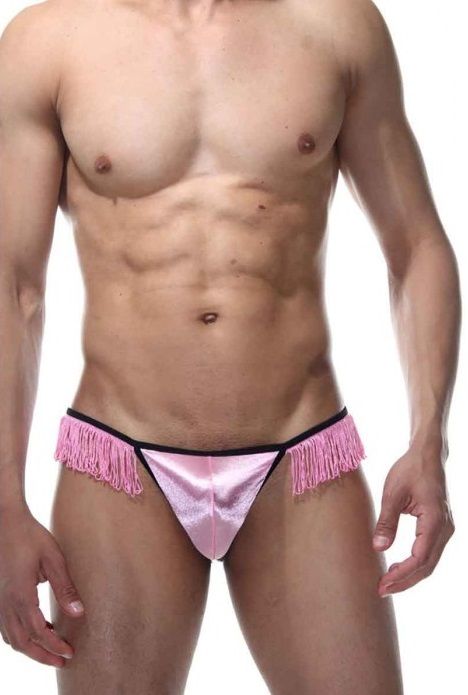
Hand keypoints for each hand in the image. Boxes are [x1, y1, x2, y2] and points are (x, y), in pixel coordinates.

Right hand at [0, 506, 84, 666]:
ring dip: (31, 648)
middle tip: (63, 661)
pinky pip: (6, 627)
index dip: (54, 645)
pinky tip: (37, 632)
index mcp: (21, 595)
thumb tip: (79, 614)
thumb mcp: (54, 559)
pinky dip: (21, 636)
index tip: (70, 652)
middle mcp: (6, 603)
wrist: (6, 522)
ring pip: (12, 637)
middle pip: (22, 642)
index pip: (38, 632)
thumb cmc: (31, 537)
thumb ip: (65, 588)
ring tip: (52, 649)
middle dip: (42, 655)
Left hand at [372, 444, 454, 595]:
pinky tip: (397, 567)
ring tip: (387, 583)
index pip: (419, 557)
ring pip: (430, 561)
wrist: (427, 455)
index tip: (383, 583)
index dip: (401, 574)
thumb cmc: (409, 470)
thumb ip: (386, 522)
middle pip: (427, 566)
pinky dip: (415, 564)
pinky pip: (430, 552)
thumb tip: (379, 549)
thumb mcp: (392, 493)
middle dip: (405, 581)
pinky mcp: (440, 527)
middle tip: (382, 590)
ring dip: (410, 575)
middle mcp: (445, 528)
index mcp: (434, 520)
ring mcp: (445, 529)